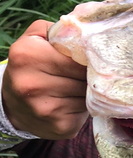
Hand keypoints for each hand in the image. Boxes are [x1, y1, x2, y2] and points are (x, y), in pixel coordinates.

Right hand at [2, 20, 87, 138]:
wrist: (14, 106)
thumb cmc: (30, 67)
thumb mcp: (34, 40)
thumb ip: (58, 31)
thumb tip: (88, 32)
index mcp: (27, 56)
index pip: (77, 57)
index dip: (89, 59)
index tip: (93, 60)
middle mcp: (34, 84)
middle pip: (84, 78)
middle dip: (90, 77)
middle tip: (87, 76)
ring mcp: (47, 109)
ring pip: (87, 96)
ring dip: (88, 93)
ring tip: (77, 90)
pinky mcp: (61, 126)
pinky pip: (86, 113)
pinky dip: (85, 108)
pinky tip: (74, 105)